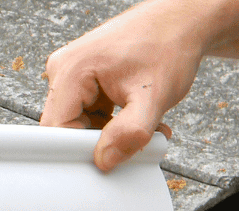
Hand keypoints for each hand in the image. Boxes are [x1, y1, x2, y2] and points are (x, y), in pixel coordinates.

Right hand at [41, 0, 210, 170]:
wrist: (182, 21)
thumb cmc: (169, 44)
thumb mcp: (154, 95)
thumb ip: (129, 133)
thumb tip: (105, 160)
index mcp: (71, 70)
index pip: (56, 129)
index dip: (79, 149)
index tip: (109, 156)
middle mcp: (64, 69)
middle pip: (64, 127)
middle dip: (98, 140)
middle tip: (132, 138)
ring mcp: (71, 73)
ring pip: (77, 122)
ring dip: (107, 132)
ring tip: (138, 121)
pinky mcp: (83, 78)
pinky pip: (86, 112)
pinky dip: (110, 121)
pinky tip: (132, 114)